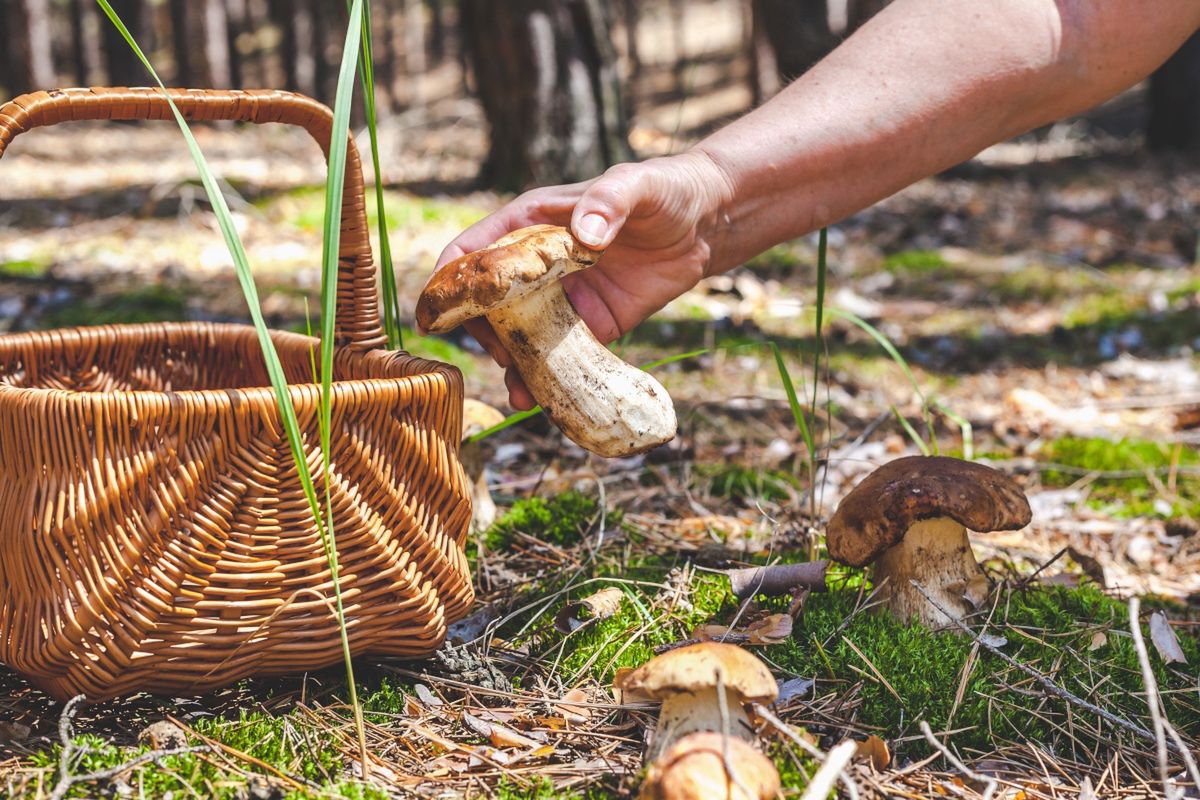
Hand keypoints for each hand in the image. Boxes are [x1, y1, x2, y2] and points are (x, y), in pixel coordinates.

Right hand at [426, 150, 732, 409]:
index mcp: (530, 224)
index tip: (436, 314)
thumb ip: (608, 202)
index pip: (472, 252)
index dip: (448, 282)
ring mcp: (561, 298)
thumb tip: (586, 233)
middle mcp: (537, 264)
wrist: (705, 223)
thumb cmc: (661, 190)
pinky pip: (560, 355)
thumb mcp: (633, 186)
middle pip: (487, 303)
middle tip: (499, 354)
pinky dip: (547, 378)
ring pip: (520, 336)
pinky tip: (541, 400)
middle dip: (482, 332)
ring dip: (512, 364)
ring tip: (518, 390)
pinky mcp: (591, 324)